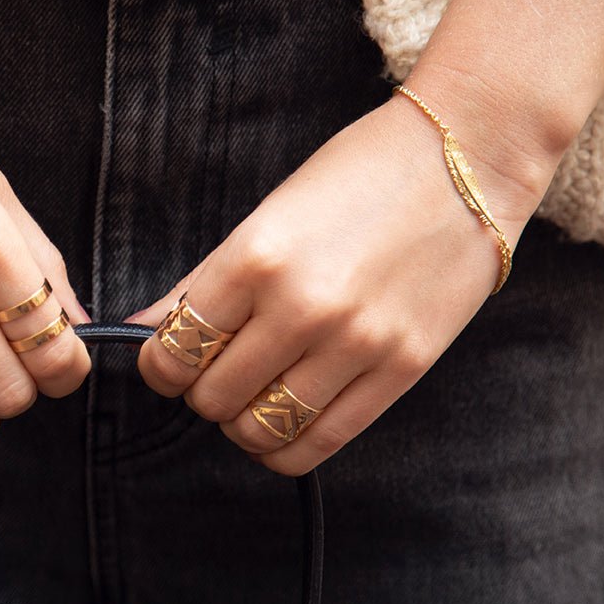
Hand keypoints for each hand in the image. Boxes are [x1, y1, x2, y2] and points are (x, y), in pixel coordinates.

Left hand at [124, 86, 553, 474]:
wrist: (466, 158)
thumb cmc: (358, 176)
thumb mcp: (267, 216)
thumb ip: (200, 282)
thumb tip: (137, 329)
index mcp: (256, 258)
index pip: (175, 350)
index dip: (160, 365)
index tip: (170, 359)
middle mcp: (302, 307)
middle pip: (212, 397)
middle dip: (202, 392)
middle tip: (219, 369)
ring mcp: (355, 344)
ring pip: (261, 430)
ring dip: (242, 423)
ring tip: (253, 395)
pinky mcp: (401, 370)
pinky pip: (320, 442)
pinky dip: (286, 446)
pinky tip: (284, 420)